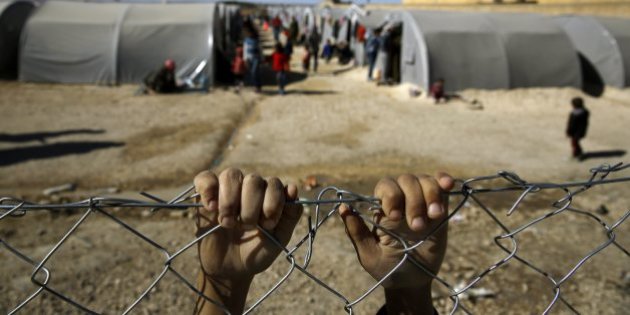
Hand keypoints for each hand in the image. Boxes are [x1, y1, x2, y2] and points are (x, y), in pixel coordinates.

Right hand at [193, 168, 302, 313]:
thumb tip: (293, 189)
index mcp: (269, 196)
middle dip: (251, 206)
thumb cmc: (256, 253)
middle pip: (253, 179)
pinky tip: (211, 208)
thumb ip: (289, 217)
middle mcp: (249, 188)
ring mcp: (227, 190)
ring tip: (228, 223)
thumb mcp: (277, 240)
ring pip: (231, 175)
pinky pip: (205, 178)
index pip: (274, 183)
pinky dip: (208, 189)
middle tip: (247, 227)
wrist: (229, 271)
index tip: (268, 225)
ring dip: (230, 200)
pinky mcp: (205, 195)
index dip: (272, 202)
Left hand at [339, 173, 453, 313]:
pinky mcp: (440, 210)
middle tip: (416, 226)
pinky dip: (444, 181)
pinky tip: (448, 185)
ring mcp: (422, 203)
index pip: (385, 186)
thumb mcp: (369, 254)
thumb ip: (357, 232)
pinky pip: (442, 187)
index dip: (391, 195)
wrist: (412, 283)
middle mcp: (402, 201)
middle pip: (407, 180)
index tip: (395, 217)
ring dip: (430, 194)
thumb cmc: (386, 269)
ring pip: (425, 181)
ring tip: (434, 216)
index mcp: (382, 209)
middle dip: (413, 200)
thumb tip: (343, 207)